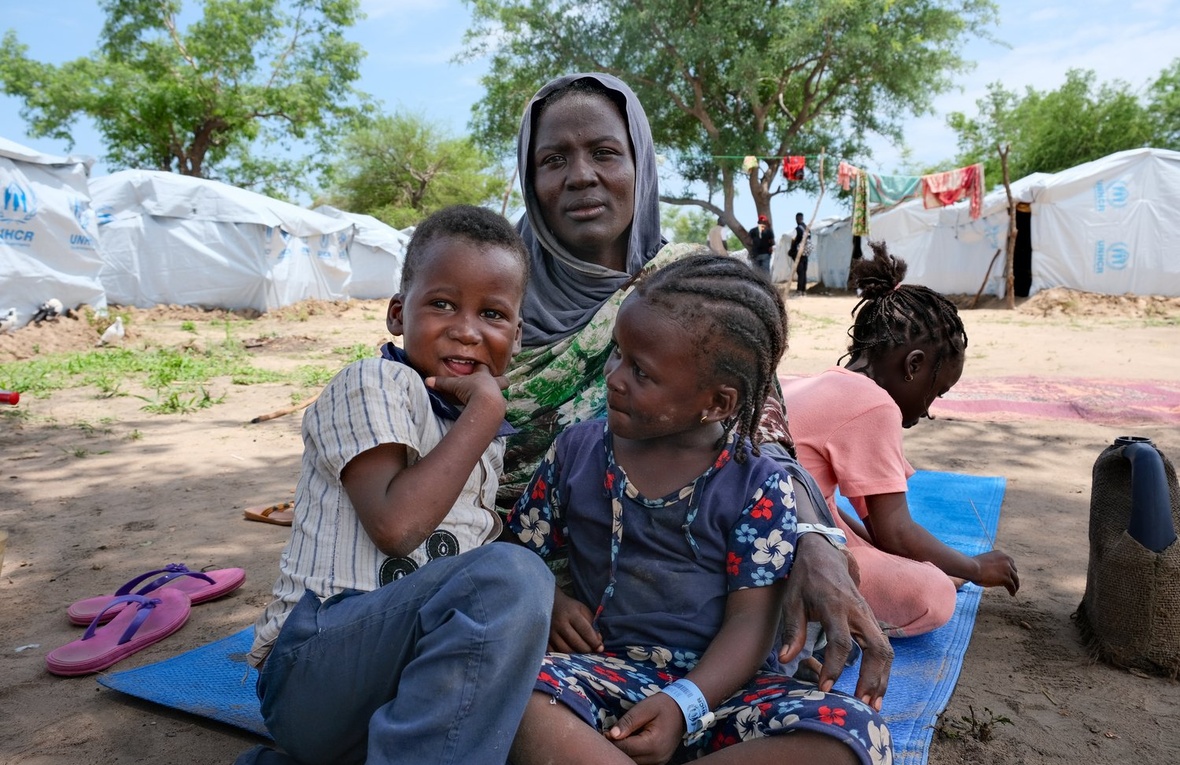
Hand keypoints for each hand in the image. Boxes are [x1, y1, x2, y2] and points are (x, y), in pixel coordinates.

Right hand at [425, 364, 507, 413]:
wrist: (487, 404)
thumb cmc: (471, 390)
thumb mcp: (454, 386)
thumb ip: (442, 383)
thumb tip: (427, 381)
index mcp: (483, 376)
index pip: (484, 367)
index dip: (481, 366)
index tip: (477, 367)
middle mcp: (493, 384)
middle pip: (503, 380)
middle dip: (500, 380)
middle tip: (493, 384)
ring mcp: (498, 396)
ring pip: (502, 393)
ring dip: (497, 395)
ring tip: (490, 400)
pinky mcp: (499, 408)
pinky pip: (499, 407)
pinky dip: (494, 408)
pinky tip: (489, 412)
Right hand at [549, 589, 602, 652]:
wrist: (548, 602)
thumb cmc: (569, 608)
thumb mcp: (582, 610)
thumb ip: (592, 623)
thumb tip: (599, 641)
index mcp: (572, 614)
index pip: (585, 630)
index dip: (594, 641)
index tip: (600, 648)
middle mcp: (560, 623)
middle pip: (575, 642)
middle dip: (587, 650)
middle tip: (592, 652)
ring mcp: (550, 632)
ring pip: (565, 650)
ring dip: (576, 656)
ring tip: (582, 655)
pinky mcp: (544, 638)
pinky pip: (554, 652)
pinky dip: (563, 657)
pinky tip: (569, 656)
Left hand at [606, 692, 684, 764]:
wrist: (684, 710)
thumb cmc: (663, 706)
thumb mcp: (645, 707)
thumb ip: (628, 721)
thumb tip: (612, 734)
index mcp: (653, 744)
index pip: (625, 748)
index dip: (611, 741)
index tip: (604, 732)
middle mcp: (657, 758)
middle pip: (628, 757)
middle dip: (616, 747)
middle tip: (609, 735)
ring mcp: (659, 762)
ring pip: (633, 761)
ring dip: (624, 752)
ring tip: (621, 738)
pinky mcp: (659, 762)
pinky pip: (641, 761)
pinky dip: (633, 754)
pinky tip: (630, 743)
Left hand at [778, 534, 892, 710]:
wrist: (825, 554)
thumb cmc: (805, 579)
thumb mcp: (792, 600)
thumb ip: (792, 630)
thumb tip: (785, 659)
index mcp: (835, 606)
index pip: (840, 642)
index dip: (833, 666)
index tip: (824, 687)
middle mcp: (857, 612)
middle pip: (876, 648)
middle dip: (872, 679)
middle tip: (862, 705)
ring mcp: (868, 616)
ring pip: (885, 650)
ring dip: (882, 679)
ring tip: (872, 705)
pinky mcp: (871, 620)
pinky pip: (883, 647)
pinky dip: (882, 670)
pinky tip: (874, 689)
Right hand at [972, 550, 1018, 594]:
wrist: (972, 568)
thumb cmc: (972, 565)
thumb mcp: (984, 560)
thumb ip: (990, 564)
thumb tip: (989, 572)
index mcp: (1000, 554)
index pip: (1010, 562)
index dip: (1010, 569)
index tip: (1009, 574)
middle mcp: (1006, 560)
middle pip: (1014, 570)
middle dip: (1012, 577)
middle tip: (1011, 583)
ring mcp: (1007, 569)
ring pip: (1015, 579)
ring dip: (1015, 585)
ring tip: (1014, 590)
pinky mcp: (1006, 578)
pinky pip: (1012, 586)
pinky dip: (1013, 590)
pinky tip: (1012, 594)